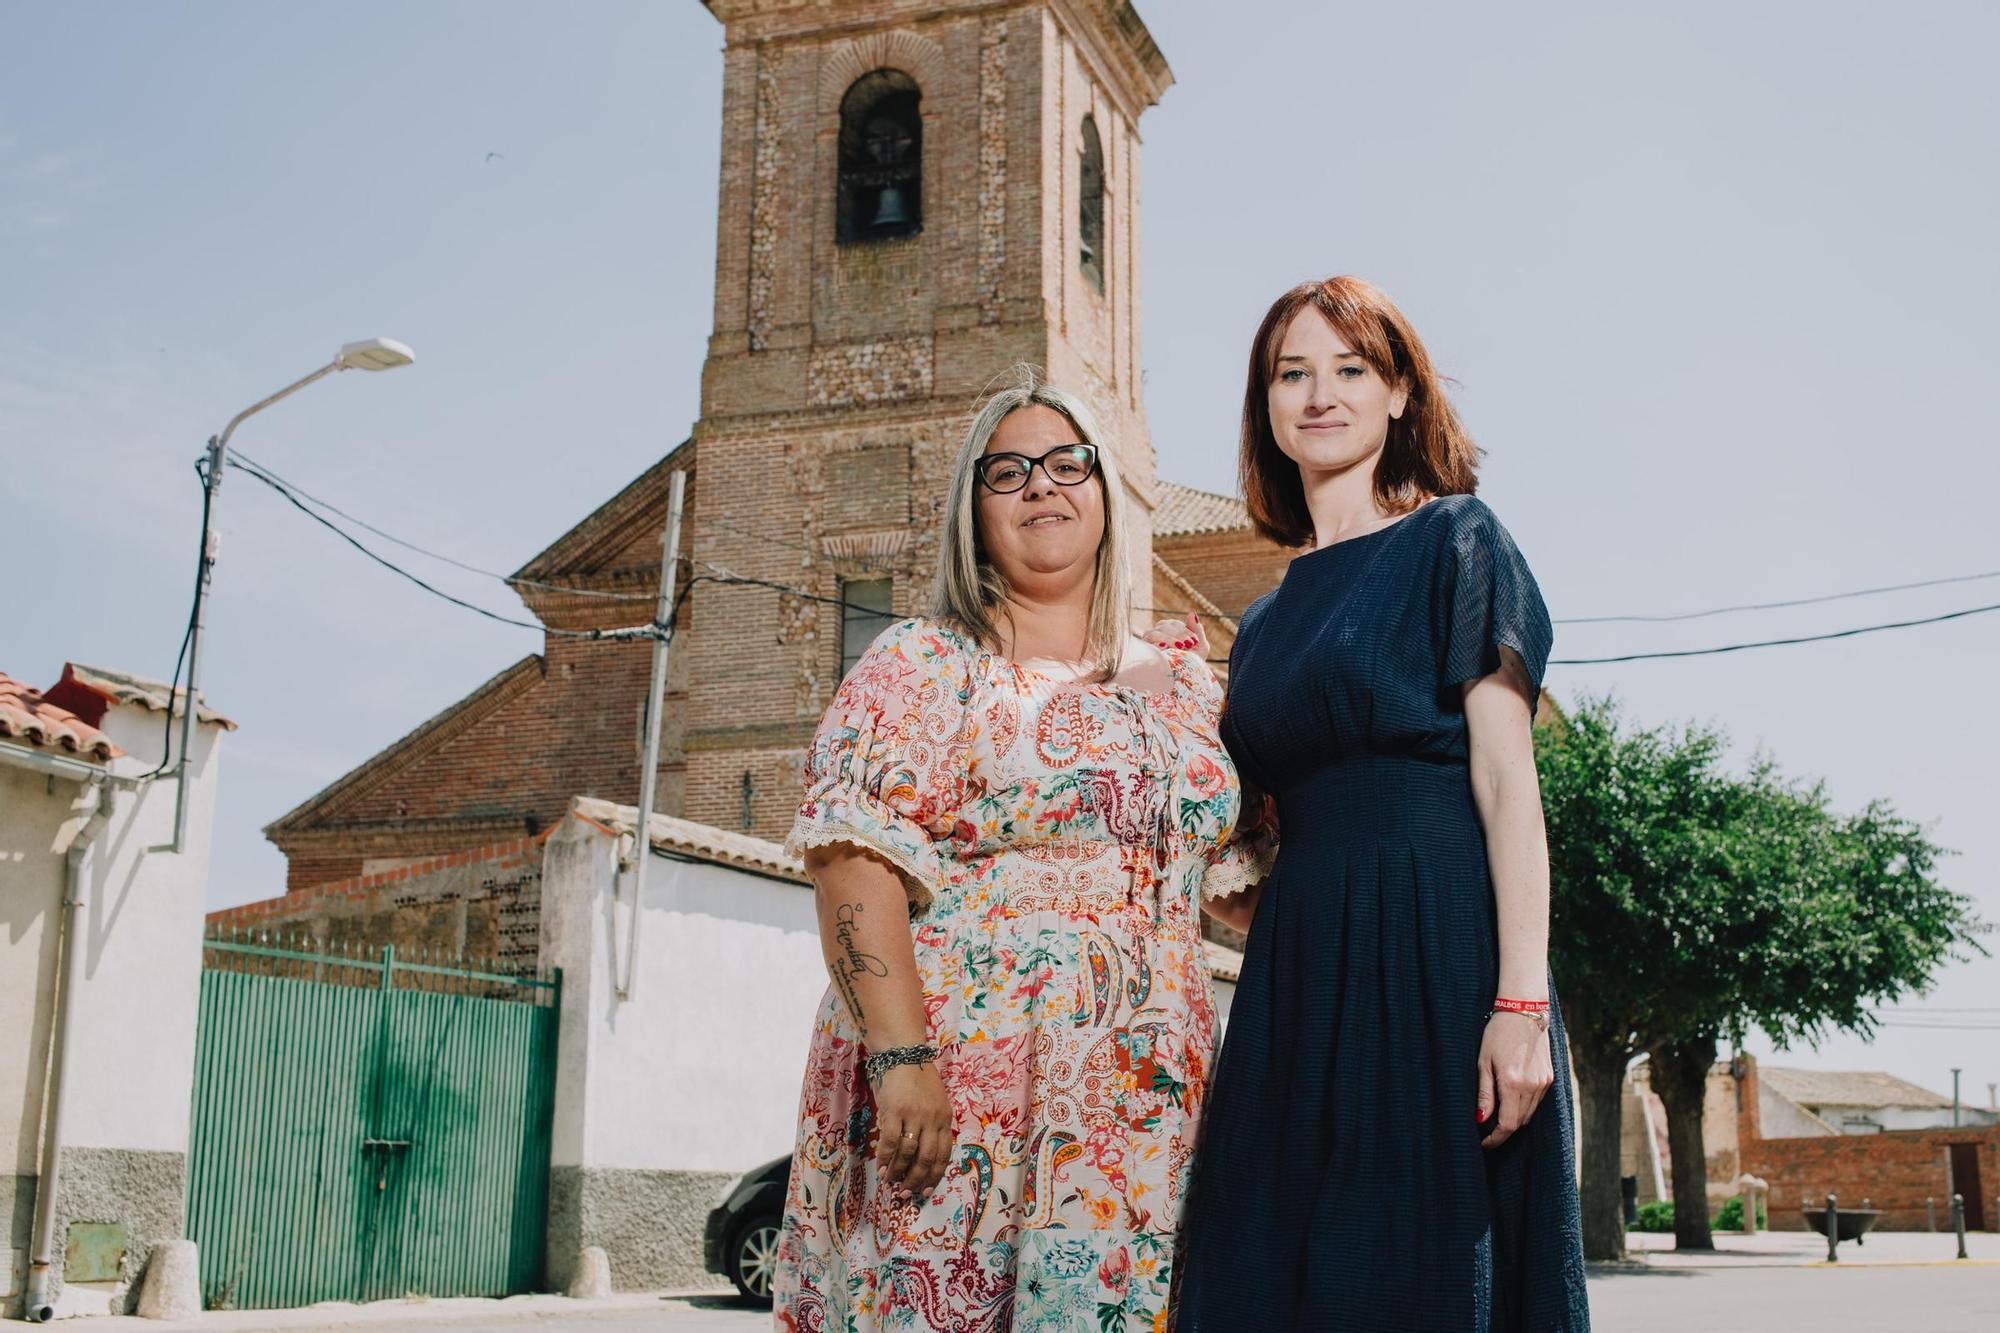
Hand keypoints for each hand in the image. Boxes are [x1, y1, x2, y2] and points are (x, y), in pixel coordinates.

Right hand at [873, 1061, 954, 1200]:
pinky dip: (886, 1158)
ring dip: (898, 1172)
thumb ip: (933, 1124)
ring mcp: (914, 1116)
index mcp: (945, 1118)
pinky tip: (881, 1167)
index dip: (935, 1175)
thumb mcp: (935, 1100)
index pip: (944, 1154)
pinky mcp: (895, 1111)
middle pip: (927, 1159)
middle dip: (916, 1180)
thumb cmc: (917, 1077)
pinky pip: (891, 1142)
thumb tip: (922, 1153)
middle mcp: (933, 1119)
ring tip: (890, 1183)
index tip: (927, 1190)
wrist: (902, 1053)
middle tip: (906, 1194)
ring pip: (908, 1154)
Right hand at [1143, 611, 1209, 658]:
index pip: (1176, 625)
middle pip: (1166, 626)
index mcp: (1172, 628)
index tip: (1194, 642)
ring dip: (1169, 639)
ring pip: (1156, 633)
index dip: (1186, 632)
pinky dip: (1156, 643)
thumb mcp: (1200, 647)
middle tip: (1188, 644)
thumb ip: (1197, 629)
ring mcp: (1150, 639)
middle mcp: (1159, 631)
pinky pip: (1148, 642)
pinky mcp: (1144, 649)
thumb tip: (1192, 612)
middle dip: (1179, 635)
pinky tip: (1164, 648)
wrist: (1182, 681)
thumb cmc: (1192, 663)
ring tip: (1179, 647)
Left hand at [1476, 1011, 1553, 1148]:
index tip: (1484, 1142)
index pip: (1507, 1124)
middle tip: (1486, 1131)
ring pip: (1529, 1115)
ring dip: (1514, 1120)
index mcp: (1513, 1083)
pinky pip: (1537, 1103)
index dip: (1495, 1138)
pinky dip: (1524, 1108)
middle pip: (1519, 1123)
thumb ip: (1484, 1093)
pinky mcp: (1549, 1079)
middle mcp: (1532, 1086)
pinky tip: (1511, 1101)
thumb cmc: (1497, 1035)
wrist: (1524, 1012)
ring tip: (1497, 1117)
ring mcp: (1544, 1083)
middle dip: (1503, 1131)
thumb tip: (1481, 1120)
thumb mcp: (1483, 1062)